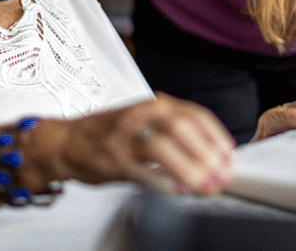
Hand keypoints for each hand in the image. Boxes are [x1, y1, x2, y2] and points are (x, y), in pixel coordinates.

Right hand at [26, 93, 235, 195]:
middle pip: (182, 128)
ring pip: (163, 147)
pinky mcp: (113, 159)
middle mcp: (140, 115)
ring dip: (189, 169)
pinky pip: (143, 172)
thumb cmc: (108, 133)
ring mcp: (125, 137)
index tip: (229, 156)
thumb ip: (174, 133)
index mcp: (153, 104)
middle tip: (222, 175)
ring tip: (204, 186)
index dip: (216, 136)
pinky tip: (177, 192)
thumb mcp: (144, 121)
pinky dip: (163, 184)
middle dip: (207, 153)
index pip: (194, 115)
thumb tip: (211, 155)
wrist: (66, 142)